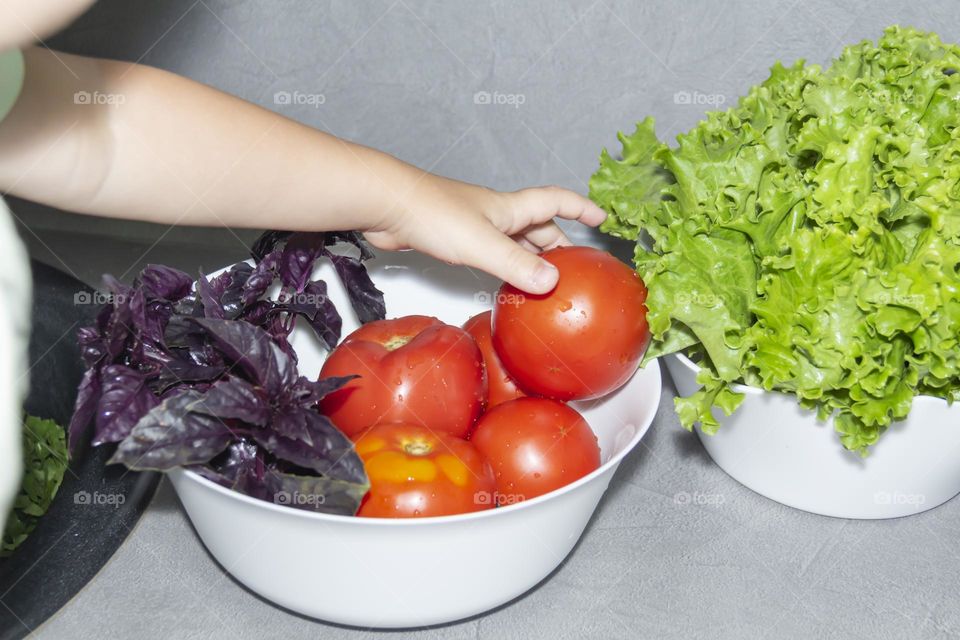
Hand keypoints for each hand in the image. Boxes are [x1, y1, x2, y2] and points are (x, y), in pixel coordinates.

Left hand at [363, 175, 606, 293]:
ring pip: (513, 241)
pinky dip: (505, 266)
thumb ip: (516, 264)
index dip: (580, 208)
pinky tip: (503, 281)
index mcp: (509, 209)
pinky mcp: (453, 238)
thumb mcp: (483, 244)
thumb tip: (552, 282)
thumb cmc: (432, 214)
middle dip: (559, 243)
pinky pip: (490, 253)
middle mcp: (495, 214)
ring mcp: (474, 225)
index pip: (556, 202)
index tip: (601, 218)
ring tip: (545, 280)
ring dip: (531, 257)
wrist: (386, 205)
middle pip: (537, 226)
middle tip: (576, 266)